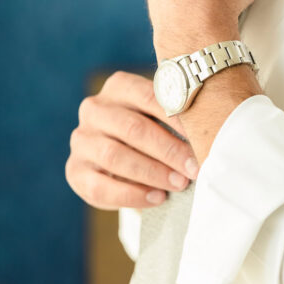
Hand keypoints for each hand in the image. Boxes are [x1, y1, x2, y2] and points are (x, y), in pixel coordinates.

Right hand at [65, 71, 198, 208]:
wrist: (124, 160)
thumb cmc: (154, 131)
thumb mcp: (162, 117)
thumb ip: (177, 117)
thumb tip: (209, 132)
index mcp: (118, 86)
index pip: (148, 97)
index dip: (176, 119)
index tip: (201, 138)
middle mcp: (94, 109)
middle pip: (132, 128)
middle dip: (167, 150)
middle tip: (193, 168)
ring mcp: (81, 140)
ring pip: (115, 156)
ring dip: (152, 173)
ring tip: (179, 184)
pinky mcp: (74, 171)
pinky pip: (100, 187)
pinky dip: (131, 195)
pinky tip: (157, 198)